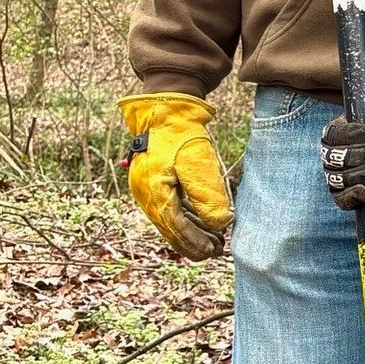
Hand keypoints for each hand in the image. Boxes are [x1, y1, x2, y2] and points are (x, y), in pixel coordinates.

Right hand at [119, 93, 232, 259]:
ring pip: (169, 220)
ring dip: (190, 232)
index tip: (212, 252)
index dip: (195, 242)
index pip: (176, 226)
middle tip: (216, 252)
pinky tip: (201, 224)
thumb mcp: (199, 165)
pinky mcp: (153, 182)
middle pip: (170, 228)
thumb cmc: (183, 136)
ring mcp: (146, 188)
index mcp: (154, 191)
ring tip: (214, 241)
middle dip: (193, 242)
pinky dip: (185, 219)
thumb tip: (219, 224)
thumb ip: (208, 197)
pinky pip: (168, 208)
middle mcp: (145, 194)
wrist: (165, 111)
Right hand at [320, 97, 364, 209]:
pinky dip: (350, 197)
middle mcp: (332, 154)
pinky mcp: (349, 193)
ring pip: (339, 178)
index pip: (333, 135)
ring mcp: (338, 175)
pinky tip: (364, 191)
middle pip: (336, 158)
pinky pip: (340, 199)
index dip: (355, 136)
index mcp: (336, 132)